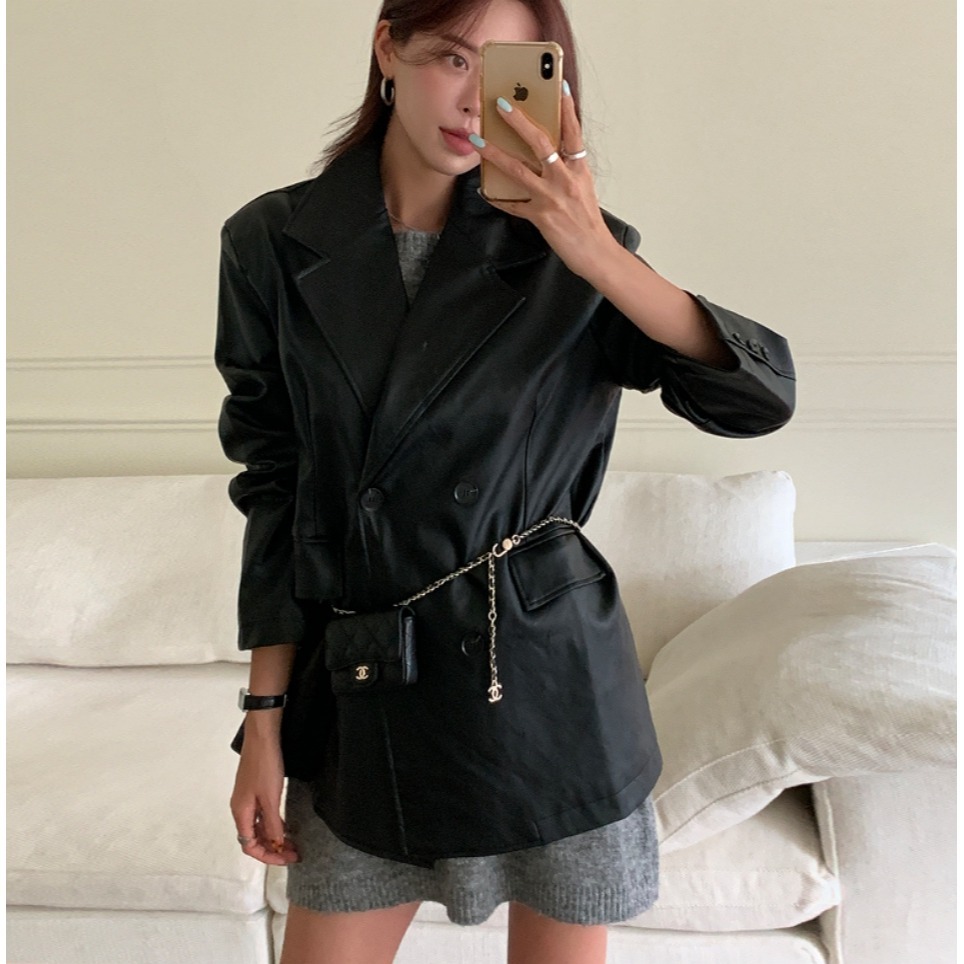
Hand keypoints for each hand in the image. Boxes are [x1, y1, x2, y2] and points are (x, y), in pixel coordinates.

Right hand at [230, 735, 299, 865]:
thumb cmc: (265, 766)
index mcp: (241, 813)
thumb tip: (275, 845)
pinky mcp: (255, 791)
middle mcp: (241, 809)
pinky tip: (285, 826)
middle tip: (294, 854)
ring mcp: (247, 800)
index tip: (286, 859)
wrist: (262, 737)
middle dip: (273, 849)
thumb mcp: (271, 798)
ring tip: (292, 844)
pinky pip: (262, 815)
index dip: (268, 856)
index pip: (250, 846)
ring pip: (259, 827)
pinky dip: (273, 824)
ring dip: (274, 837)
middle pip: (254, 839)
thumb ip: (272, 824)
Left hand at [469, 83, 621, 280]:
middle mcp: (565, 180)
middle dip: (518, 121)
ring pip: (518, 169)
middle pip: (540, 143)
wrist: (596, 254)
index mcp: (579, 171)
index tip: (558, 85)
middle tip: (500, 104)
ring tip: (478, 142)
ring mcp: (552, 198)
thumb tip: (551, 155)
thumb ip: (569, 170)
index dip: (567, 109)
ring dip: (495, 154)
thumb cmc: (589, 222)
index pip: (573, 133)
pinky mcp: (540, 217)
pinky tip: (484, 191)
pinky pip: (513, 204)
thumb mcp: (584, 189)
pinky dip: (498, 198)